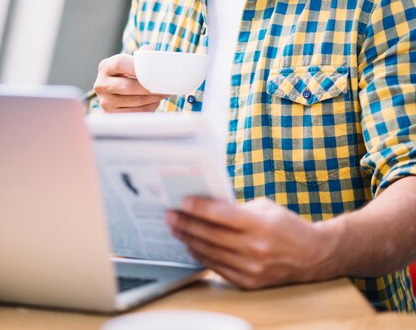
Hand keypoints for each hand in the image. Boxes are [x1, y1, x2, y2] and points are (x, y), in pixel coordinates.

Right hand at [94, 53, 167, 111]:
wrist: (113, 93)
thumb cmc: (126, 74)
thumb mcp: (129, 62)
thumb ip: (140, 56)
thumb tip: (151, 51)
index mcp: (105, 67)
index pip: (120, 63)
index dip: (137, 67)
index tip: (153, 70)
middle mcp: (101, 84)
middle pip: (128, 86)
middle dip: (149, 87)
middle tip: (164, 86)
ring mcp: (105, 101)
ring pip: (134, 101)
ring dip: (153, 98)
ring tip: (164, 94)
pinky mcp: (111, 114)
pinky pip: (135, 112)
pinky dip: (149, 107)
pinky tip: (156, 102)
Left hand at [166, 197, 333, 288]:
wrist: (312, 256)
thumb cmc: (287, 226)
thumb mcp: (266, 208)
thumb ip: (238, 208)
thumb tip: (208, 205)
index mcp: (260, 225)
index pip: (222, 215)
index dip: (200, 208)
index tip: (183, 201)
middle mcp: (255, 248)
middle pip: (212, 235)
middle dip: (187, 224)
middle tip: (171, 215)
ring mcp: (251, 268)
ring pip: (211, 253)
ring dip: (190, 239)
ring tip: (176, 229)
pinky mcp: (249, 282)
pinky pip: (218, 268)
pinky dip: (202, 256)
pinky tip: (191, 246)